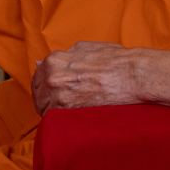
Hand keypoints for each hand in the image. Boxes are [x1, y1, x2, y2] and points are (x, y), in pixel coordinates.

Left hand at [31, 41, 145, 114]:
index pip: (36, 78)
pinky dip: (61, 120)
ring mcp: (60, 96)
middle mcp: (52, 78)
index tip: (51, 91)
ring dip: (52, 111)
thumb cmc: (113, 60)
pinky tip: (71, 116)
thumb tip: (40, 63)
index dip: (43, 86)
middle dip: (45, 99)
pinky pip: (56, 119)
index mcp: (54, 61)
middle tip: (58, 103)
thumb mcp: (83, 49)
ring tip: (67, 111)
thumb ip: (61, 57)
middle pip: (38, 96)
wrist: (132, 75)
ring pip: (44, 110)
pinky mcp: (70, 111)